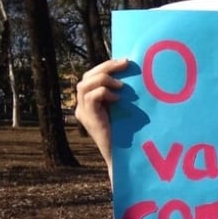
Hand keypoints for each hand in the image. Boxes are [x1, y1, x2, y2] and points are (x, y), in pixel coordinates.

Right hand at [75, 58, 127, 175]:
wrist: (122, 157)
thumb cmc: (127, 133)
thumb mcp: (123, 109)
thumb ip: (122, 95)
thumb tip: (135, 75)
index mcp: (90, 101)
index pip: (91, 76)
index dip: (106, 66)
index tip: (125, 61)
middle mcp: (82, 106)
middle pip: (86, 77)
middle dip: (105, 67)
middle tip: (124, 63)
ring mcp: (83, 112)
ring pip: (84, 85)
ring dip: (104, 79)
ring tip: (121, 85)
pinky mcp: (88, 119)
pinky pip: (90, 98)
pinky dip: (104, 93)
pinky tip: (118, 99)